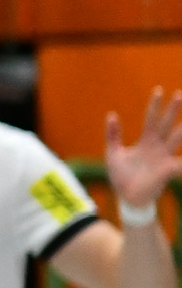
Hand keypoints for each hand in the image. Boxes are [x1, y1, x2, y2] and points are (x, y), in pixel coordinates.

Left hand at [106, 88, 181, 213]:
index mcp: (146, 141)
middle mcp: (158, 147)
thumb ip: (113, 134)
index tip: (159, 90)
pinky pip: (181, 163)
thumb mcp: (113, 152)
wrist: (126, 197)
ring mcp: (164, 158)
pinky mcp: (167, 170)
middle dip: (173, 110)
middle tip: (180, 94)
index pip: (152, 119)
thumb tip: (112, 114)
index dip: (155, 105)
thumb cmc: (121, 176)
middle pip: (167, 124)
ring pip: (177, 139)